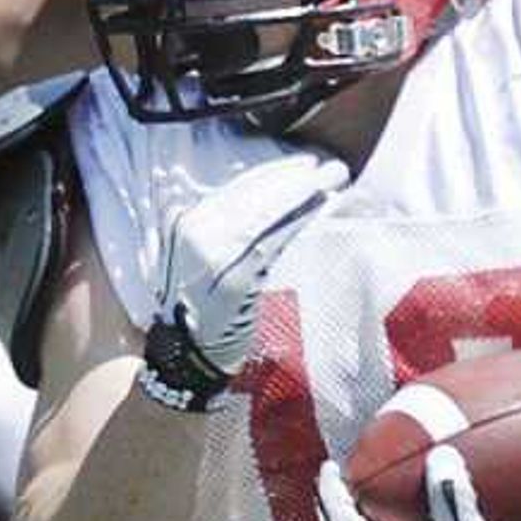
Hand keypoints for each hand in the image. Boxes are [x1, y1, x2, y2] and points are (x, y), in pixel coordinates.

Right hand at [134, 149, 341, 411]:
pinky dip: (300, 222)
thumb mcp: (204, 259)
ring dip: (304, 193)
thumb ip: (228, 228)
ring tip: (335, 180)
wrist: (186, 356)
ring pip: (266, 214)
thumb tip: (276, 196)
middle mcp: (196, 234)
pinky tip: (323, 210)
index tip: (306, 163)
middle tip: (334, 166)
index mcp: (187, 223)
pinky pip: (273, 242)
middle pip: (255, 195)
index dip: (275, 172)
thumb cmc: (203, 308)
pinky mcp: (233, 281)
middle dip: (296, 178)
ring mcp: (212, 257)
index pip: (238, 187)